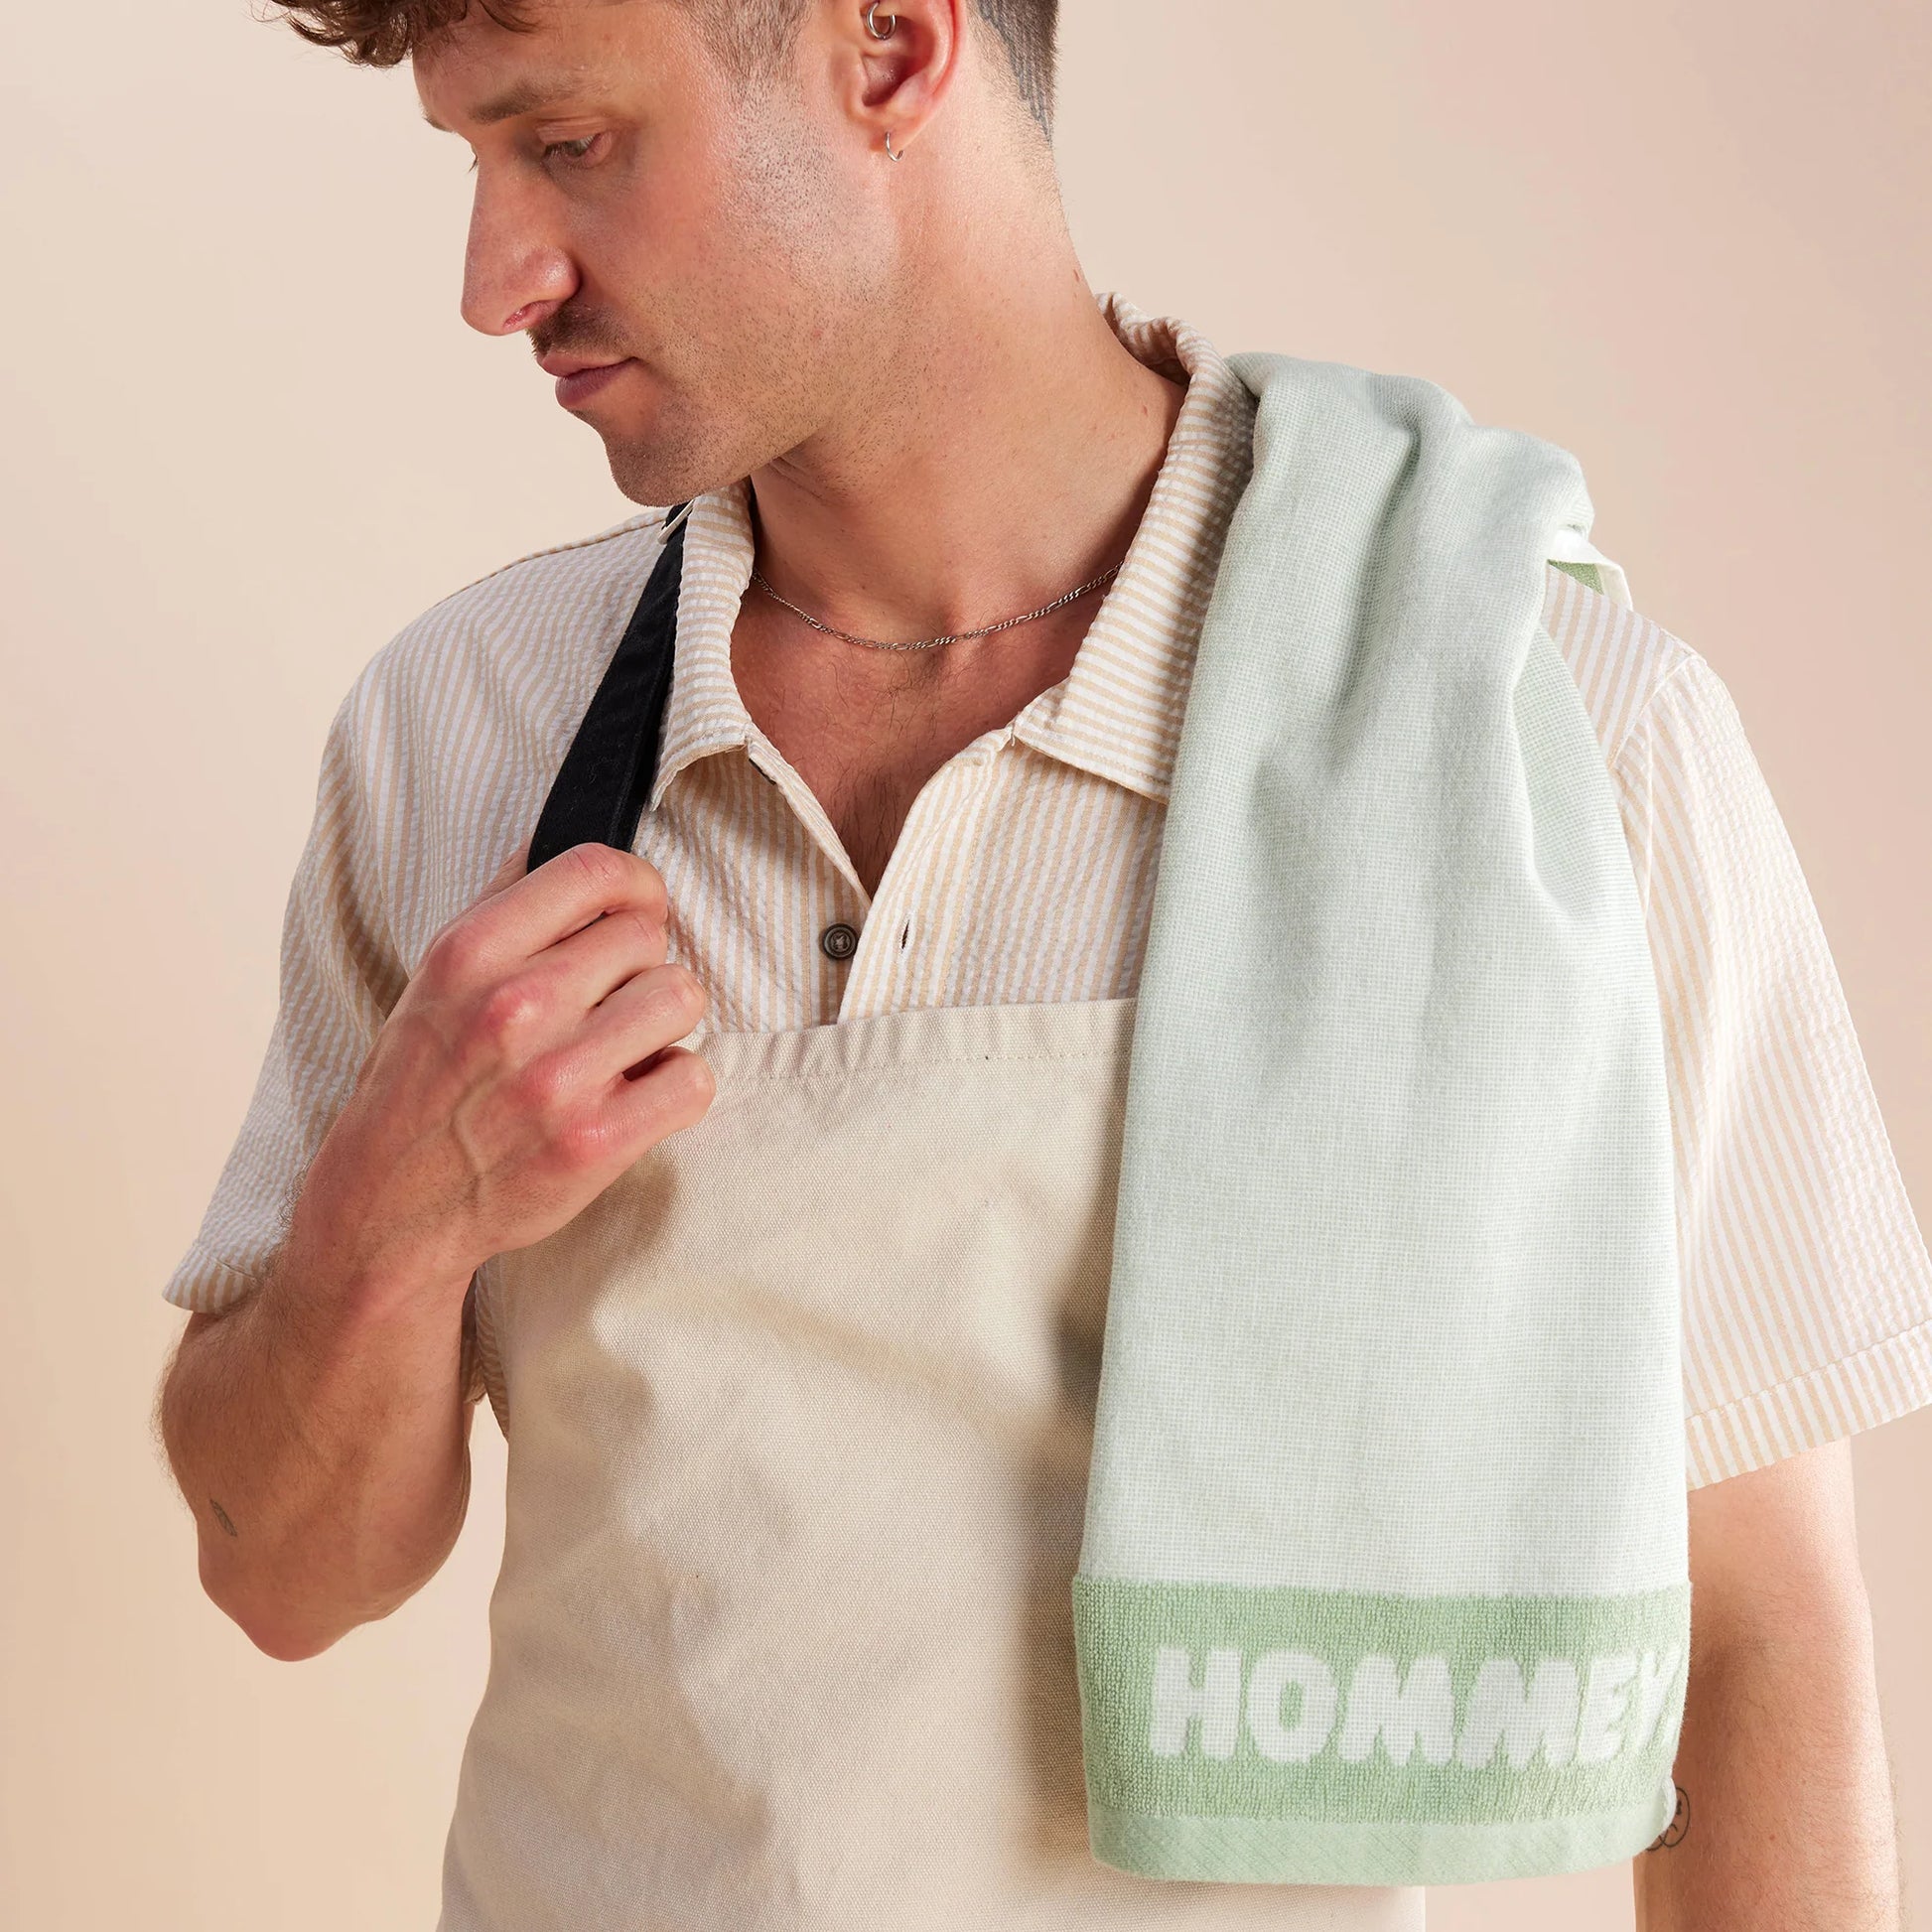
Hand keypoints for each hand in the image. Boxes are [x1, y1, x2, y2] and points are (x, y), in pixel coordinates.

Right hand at [287, 840, 714, 1304]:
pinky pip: (692, 1078)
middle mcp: (515, 1008)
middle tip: (608, 1003)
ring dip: (662, 1023)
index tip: (636, 909)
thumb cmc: (419, 1087)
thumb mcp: (435, 978)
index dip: (635, 885)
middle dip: (638, 965)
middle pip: (649, 935)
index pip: (595, 870)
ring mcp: (559, 1079)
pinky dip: (675, 1087)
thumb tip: (558, 839)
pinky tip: (637, 1095)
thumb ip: (501, 905)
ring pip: (680, 996)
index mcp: (471, 953)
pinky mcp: (597, 1144)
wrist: (390, 1209)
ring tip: (622, 1048)